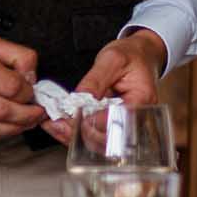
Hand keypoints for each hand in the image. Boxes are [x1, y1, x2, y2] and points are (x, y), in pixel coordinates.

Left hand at [45, 31, 168, 143]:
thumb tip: (79, 99)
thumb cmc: (131, 55)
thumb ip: (95, 79)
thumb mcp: (112, 59)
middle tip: (58, 123)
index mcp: (141, 99)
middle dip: (80, 132)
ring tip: (54, 125)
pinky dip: (75, 133)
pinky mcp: (111, 123)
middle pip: (108, 136)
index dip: (94, 121)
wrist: (139, 54)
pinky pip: (94, 135)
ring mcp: (123, 122)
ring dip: (73, 136)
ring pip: (98, 141)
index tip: (75, 115)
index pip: (118, 119)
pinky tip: (60, 125)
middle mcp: (135, 116)